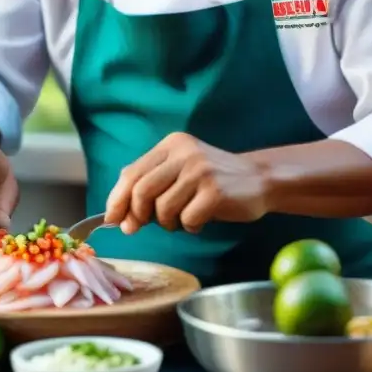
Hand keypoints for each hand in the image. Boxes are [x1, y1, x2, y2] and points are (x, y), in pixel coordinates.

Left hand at [104, 132, 267, 234]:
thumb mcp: (179, 172)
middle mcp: (183, 153)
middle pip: (141, 191)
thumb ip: (150, 185)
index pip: (131, 173)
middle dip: (136, 215)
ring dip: (167, 223)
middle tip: (140, 226)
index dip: (117, 199)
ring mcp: (200, 171)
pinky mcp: (215, 191)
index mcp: (170, 145)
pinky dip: (189, 227)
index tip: (112, 219)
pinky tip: (200, 220)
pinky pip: (187, 219)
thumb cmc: (212, 180)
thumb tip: (119, 217)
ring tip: (182, 218)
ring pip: (163, 208)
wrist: (258, 179)